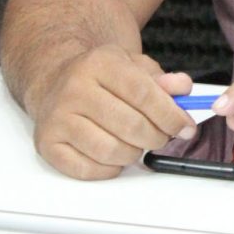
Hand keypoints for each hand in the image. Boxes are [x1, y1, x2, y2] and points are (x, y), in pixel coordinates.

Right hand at [29, 45, 196, 179]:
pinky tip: (115, 155)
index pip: (143, 93)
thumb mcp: (134, 65)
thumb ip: (162, 78)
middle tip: (163, 137)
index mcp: (100, 63)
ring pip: (111, 151)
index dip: (170, 114)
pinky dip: (110, 168)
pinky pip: (88, 170)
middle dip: (157, 137)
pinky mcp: (47, 144)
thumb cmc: (101, 76)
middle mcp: (75, 88)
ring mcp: (58, 117)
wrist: (56, 80)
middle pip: (130, 125)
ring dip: (134, 154)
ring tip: (137, 143)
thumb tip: (182, 89)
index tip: (186, 127)